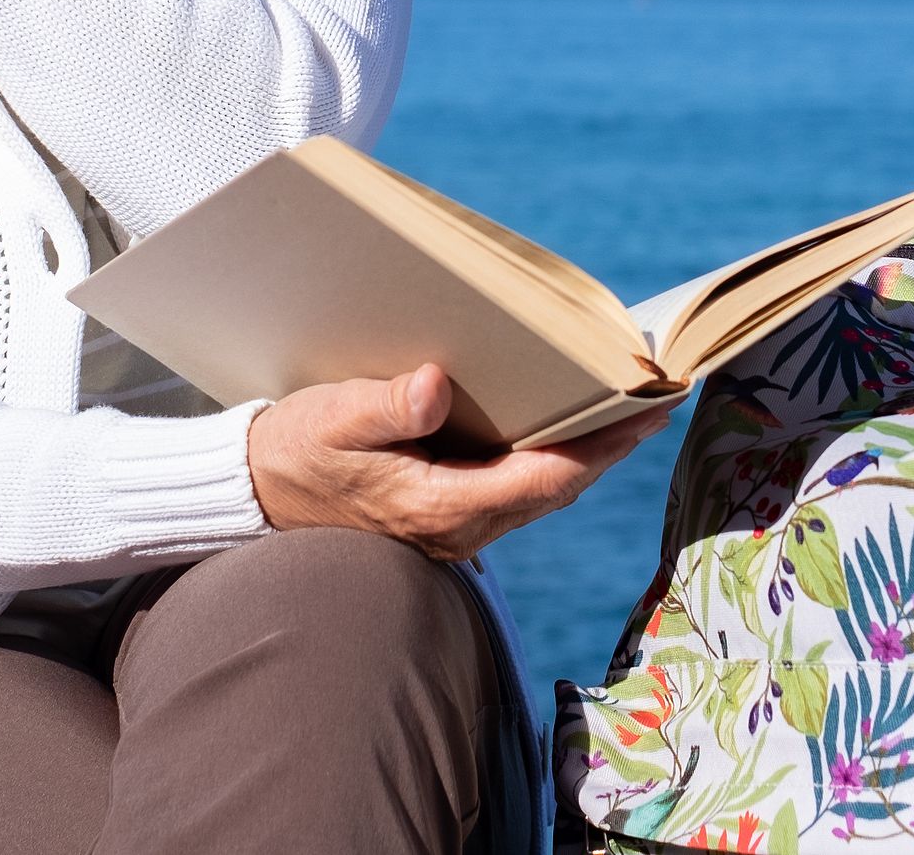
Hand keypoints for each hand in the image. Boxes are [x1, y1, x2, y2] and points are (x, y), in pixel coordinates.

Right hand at [247, 363, 671, 559]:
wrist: (254, 492)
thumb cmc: (293, 452)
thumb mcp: (331, 419)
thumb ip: (385, 405)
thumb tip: (436, 386)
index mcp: (440, 506)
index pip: (545, 478)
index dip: (603, 447)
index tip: (648, 413)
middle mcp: (457, 527)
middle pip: (557, 488)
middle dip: (610, 448)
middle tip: (660, 403)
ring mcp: (453, 527)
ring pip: (541, 492)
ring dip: (585, 455)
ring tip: (626, 411)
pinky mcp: (443, 515)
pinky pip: (516, 489)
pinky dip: (551, 459)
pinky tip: (564, 428)